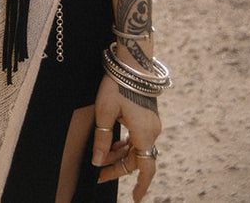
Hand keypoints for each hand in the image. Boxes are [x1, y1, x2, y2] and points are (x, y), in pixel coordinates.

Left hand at [91, 75, 161, 201]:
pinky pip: (139, 137)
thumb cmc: (117, 84)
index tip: (136, 199)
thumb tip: (97, 162)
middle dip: (118, 167)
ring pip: (137, 148)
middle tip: (99, 173)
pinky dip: (127, 144)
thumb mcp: (104, 112)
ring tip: (102, 157)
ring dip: (121, 155)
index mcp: (144, 134)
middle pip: (137, 159)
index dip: (141, 186)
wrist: (132, 60)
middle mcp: (152, 131)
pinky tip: (114, 143)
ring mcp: (152, 123)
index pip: (145, 168)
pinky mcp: (148, 116)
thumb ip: (102, 139)